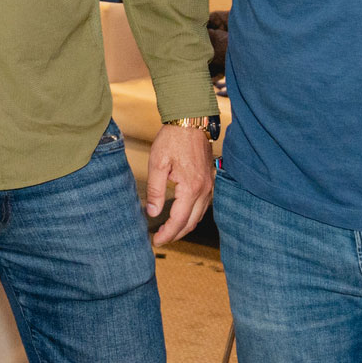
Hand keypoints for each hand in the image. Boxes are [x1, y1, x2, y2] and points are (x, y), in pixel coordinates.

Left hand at [145, 125, 213, 244]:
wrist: (190, 121)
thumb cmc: (172, 140)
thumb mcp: (157, 164)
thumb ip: (155, 191)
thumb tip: (152, 213)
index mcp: (191, 188)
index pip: (179, 220)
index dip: (167, 234)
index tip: (155, 240)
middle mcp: (204, 190)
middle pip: (191, 222)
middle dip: (176, 234)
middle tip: (160, 239)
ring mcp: (209, 186)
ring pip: (199, 215)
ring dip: (185, 226)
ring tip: (168, 231)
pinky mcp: (209, 181)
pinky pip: (203, 206)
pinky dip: (192, 215)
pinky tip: (181, 215)